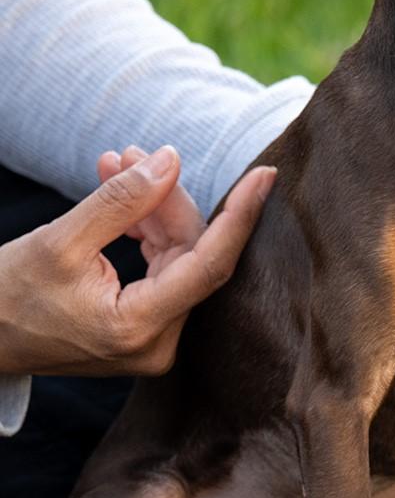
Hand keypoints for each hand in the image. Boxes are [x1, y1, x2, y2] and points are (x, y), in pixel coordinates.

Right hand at [0, 145, 274, 376]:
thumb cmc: (8, 296)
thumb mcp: (60, 242)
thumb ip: (120, 201)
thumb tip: (170, 160)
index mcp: (139, 329)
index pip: (210, 265)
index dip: (240, 216)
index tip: (265, 176)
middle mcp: (157, 343)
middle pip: (190, 254)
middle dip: (166, 198)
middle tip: (131, 154)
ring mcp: (153, 339)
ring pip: (177, 256)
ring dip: (151, 209)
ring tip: (116, 165)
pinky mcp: (145, 326)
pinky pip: (161, 267)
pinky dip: (143, 230)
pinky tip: (118, 194)